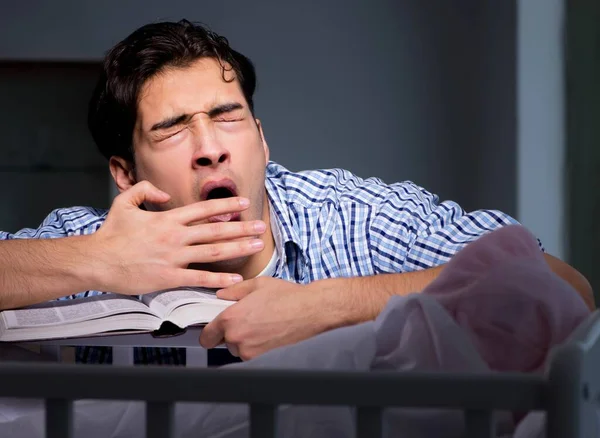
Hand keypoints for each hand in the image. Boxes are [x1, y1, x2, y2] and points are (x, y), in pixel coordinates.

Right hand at [90, 181, 265, 294]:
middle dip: (242, 227)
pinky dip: (218, 279)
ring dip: (237, 248)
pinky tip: (235, 279)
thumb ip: (145, 191)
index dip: (226, 204)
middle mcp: (175, 236)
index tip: (244, 201)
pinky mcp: (169, 277)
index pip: (204, 209)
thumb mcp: (125, 203)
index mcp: (167, 219)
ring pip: (213, 251)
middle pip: (216, 230)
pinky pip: (198, 277)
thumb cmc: (111, 234)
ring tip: (256, 247)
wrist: (96, 261)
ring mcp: (174, 257)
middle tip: (261, 227)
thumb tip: (164, 194)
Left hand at [199, 277, 328, 359]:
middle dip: (227, 332)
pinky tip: (265, 330)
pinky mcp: (261, 357)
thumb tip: (221, 295)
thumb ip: (233, 291)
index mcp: (231, 318)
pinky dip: (252, 344)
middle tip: (243, 320)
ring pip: (235, 348)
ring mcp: (249, 350)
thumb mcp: (256, 285)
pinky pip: (248, 352)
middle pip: (220, 342)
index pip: (206, 335)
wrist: (310, 311)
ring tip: (257, 323)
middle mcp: (236, 338)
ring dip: (241, 339)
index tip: (214, 327)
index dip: (208, 331)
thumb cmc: (286, 296)